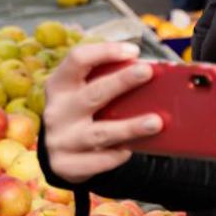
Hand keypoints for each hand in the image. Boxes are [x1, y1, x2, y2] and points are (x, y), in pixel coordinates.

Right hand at [42, 42, 160, 184]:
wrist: (62, 156)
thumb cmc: (85, 116)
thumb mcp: (88, 96)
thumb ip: (111, 85)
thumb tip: (158, 78)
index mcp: (60, 86)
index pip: (77, 60)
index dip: (104, 52)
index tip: (133, 50)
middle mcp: (57, 111)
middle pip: (92, 94)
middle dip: (121, 82)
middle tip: (148, 73)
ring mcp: (59, 139)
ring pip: (99, 133)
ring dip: (129, 127)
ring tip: (156, 122)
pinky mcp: (66, 165)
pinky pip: (98, 160)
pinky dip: (116, 155)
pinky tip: (130, 150)